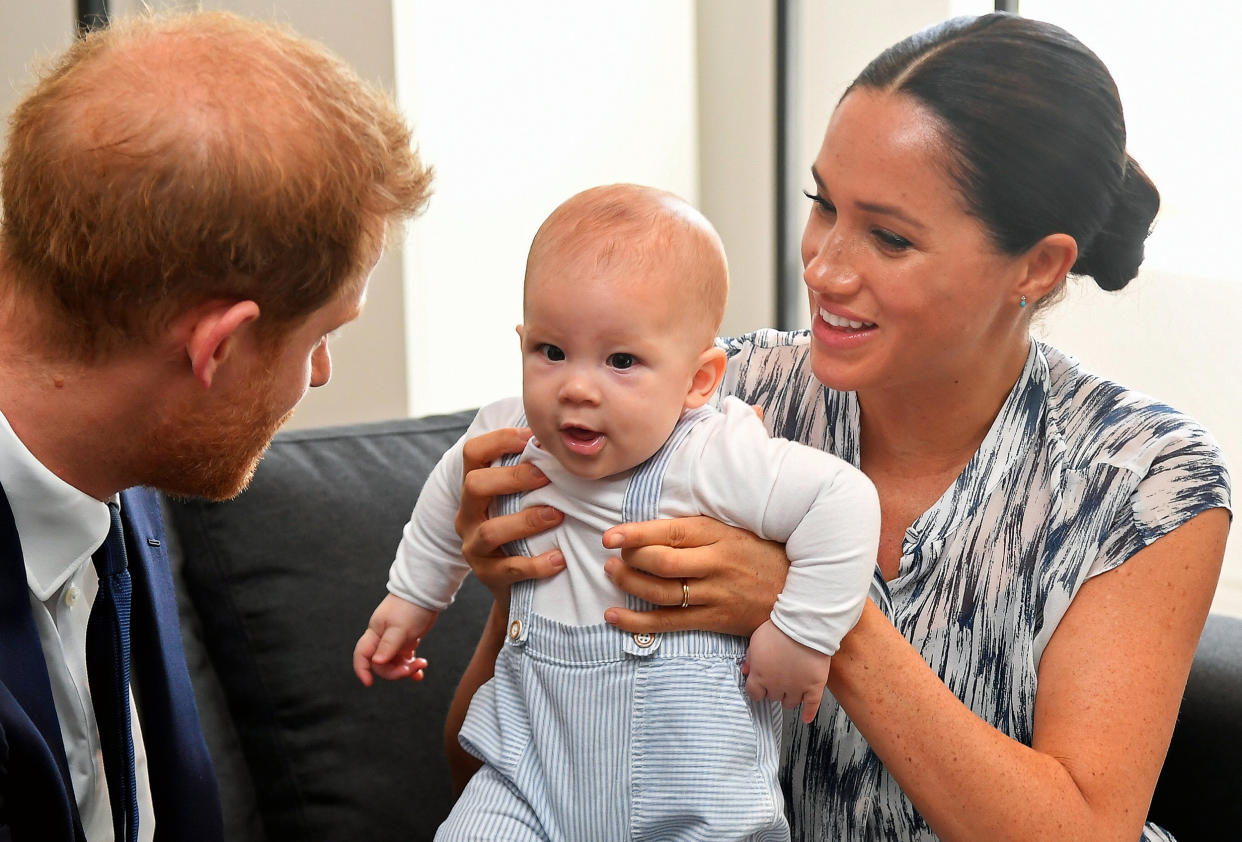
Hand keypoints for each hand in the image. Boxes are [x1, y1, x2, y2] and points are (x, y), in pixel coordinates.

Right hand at [352, 594, 435, 685]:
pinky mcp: (406, 640)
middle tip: (413, 668)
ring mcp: (394, 641)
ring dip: (406, 669)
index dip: (362, 669)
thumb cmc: (411, 607)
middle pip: (381, 664)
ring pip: (394, 663)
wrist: (426, 593)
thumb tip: (376, 662)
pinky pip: (405, 658)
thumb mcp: (400, 628)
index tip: (369, 683)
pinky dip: (411, 665)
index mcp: (375, 633)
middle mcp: (382, 639)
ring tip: (421, 665)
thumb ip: (388, 645)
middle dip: (396, 671)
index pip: (362, 655)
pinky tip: (420, 672)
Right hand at [454, 427, 565, 601]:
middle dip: (512, 477)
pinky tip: (559, 559)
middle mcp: (468, 514)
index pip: (473, 453)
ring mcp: (474, 546)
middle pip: (474, 485)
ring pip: (490, 530)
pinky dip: (536, 564)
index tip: (531, 437)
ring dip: (526, 521)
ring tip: (557, 516)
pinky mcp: (487, 575)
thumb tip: (564, 438)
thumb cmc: (524, 530)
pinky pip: (509, 569)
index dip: (499, 439)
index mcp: (475, 489)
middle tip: (547, 476)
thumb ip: (532, 472)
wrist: (514, 586)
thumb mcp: (520, 499)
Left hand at [600, 516, 787, 635]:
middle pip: (661, 563)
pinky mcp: (714, 620)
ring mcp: (715, 595)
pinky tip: (614, 616)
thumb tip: (653, 526)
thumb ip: (698, 529)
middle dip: (629, 560)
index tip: (610, 536)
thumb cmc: (762, 555)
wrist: (801, 592)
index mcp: (719, 535)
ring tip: (611, 574)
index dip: (636, 534)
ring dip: (629, 584)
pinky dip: (637, 621)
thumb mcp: (735, 530)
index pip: (670, 532)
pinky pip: (669, 623)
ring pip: (661, 592)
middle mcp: (715, 564)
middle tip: (612, 556)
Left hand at [743, 620, 830, 722]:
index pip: (754, 694)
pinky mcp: (814, 686)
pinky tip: (806, 717)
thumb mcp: (756, 641)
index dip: (757, 690)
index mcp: (760, 676)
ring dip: (789, 698)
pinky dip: (809, 713)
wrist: (803, 625)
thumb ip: (750, 658)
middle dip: (774, 690)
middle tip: (778, 681)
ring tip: (791, 691)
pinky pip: (812, 705)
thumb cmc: (779, 630)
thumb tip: (746, 671)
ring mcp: (796, 688)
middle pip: (773, 697)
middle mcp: (777, 686)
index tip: (760, 687)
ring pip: (790, 703)